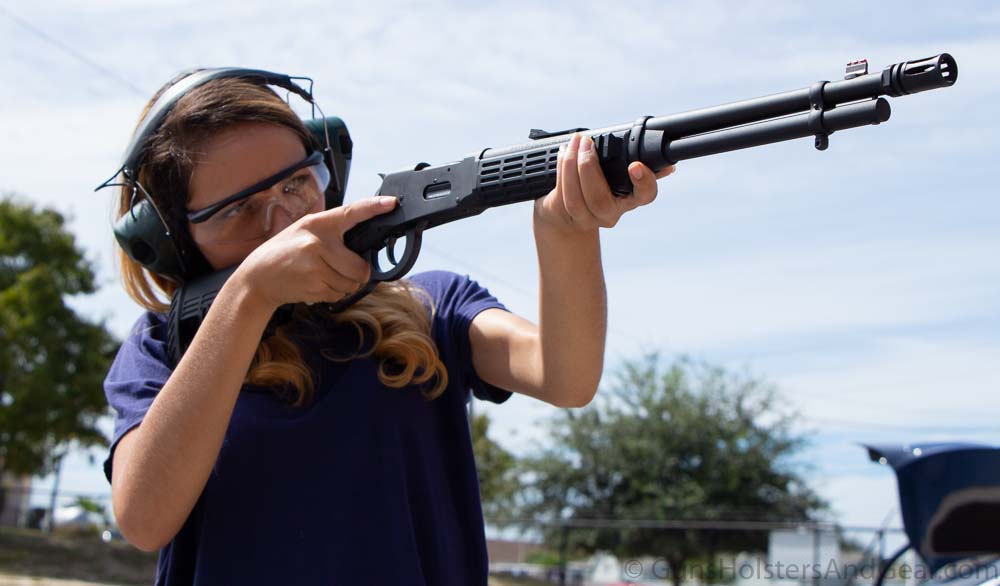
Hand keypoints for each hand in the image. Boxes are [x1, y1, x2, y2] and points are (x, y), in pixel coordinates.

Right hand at [232, 196, 397, 310]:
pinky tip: (314, 284)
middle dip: (356, 274)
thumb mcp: (303, 232)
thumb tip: (362, 244)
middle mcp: (318, 242)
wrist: (257, 278)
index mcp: (317, 224)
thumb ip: (330, 233)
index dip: (374, 208)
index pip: (351, 213)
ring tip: (320, 276)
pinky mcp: (314, 285)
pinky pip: (339, 294)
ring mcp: (316, 264)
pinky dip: (332, 294)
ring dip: (343, 285)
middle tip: (338, 270)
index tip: (392, 203)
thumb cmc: (283, 254)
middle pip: (361, 266)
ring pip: (352, 283)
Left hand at [533, 133, 675, 234]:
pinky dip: (561, 168)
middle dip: (589, 168)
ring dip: (571, 166)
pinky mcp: (566, 216)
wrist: (567, 215)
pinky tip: (563, 152)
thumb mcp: (619, 178)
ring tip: (574, 143)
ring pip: (576, 199)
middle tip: (587, 142)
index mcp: (629, 199)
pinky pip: (562, 193)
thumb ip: (638, 167)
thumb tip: (668, 165)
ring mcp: (587, 219)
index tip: (635, 166)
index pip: (644, 196)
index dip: (643, 183)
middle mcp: (610, 214)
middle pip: (600, 200)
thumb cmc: (598, 187)